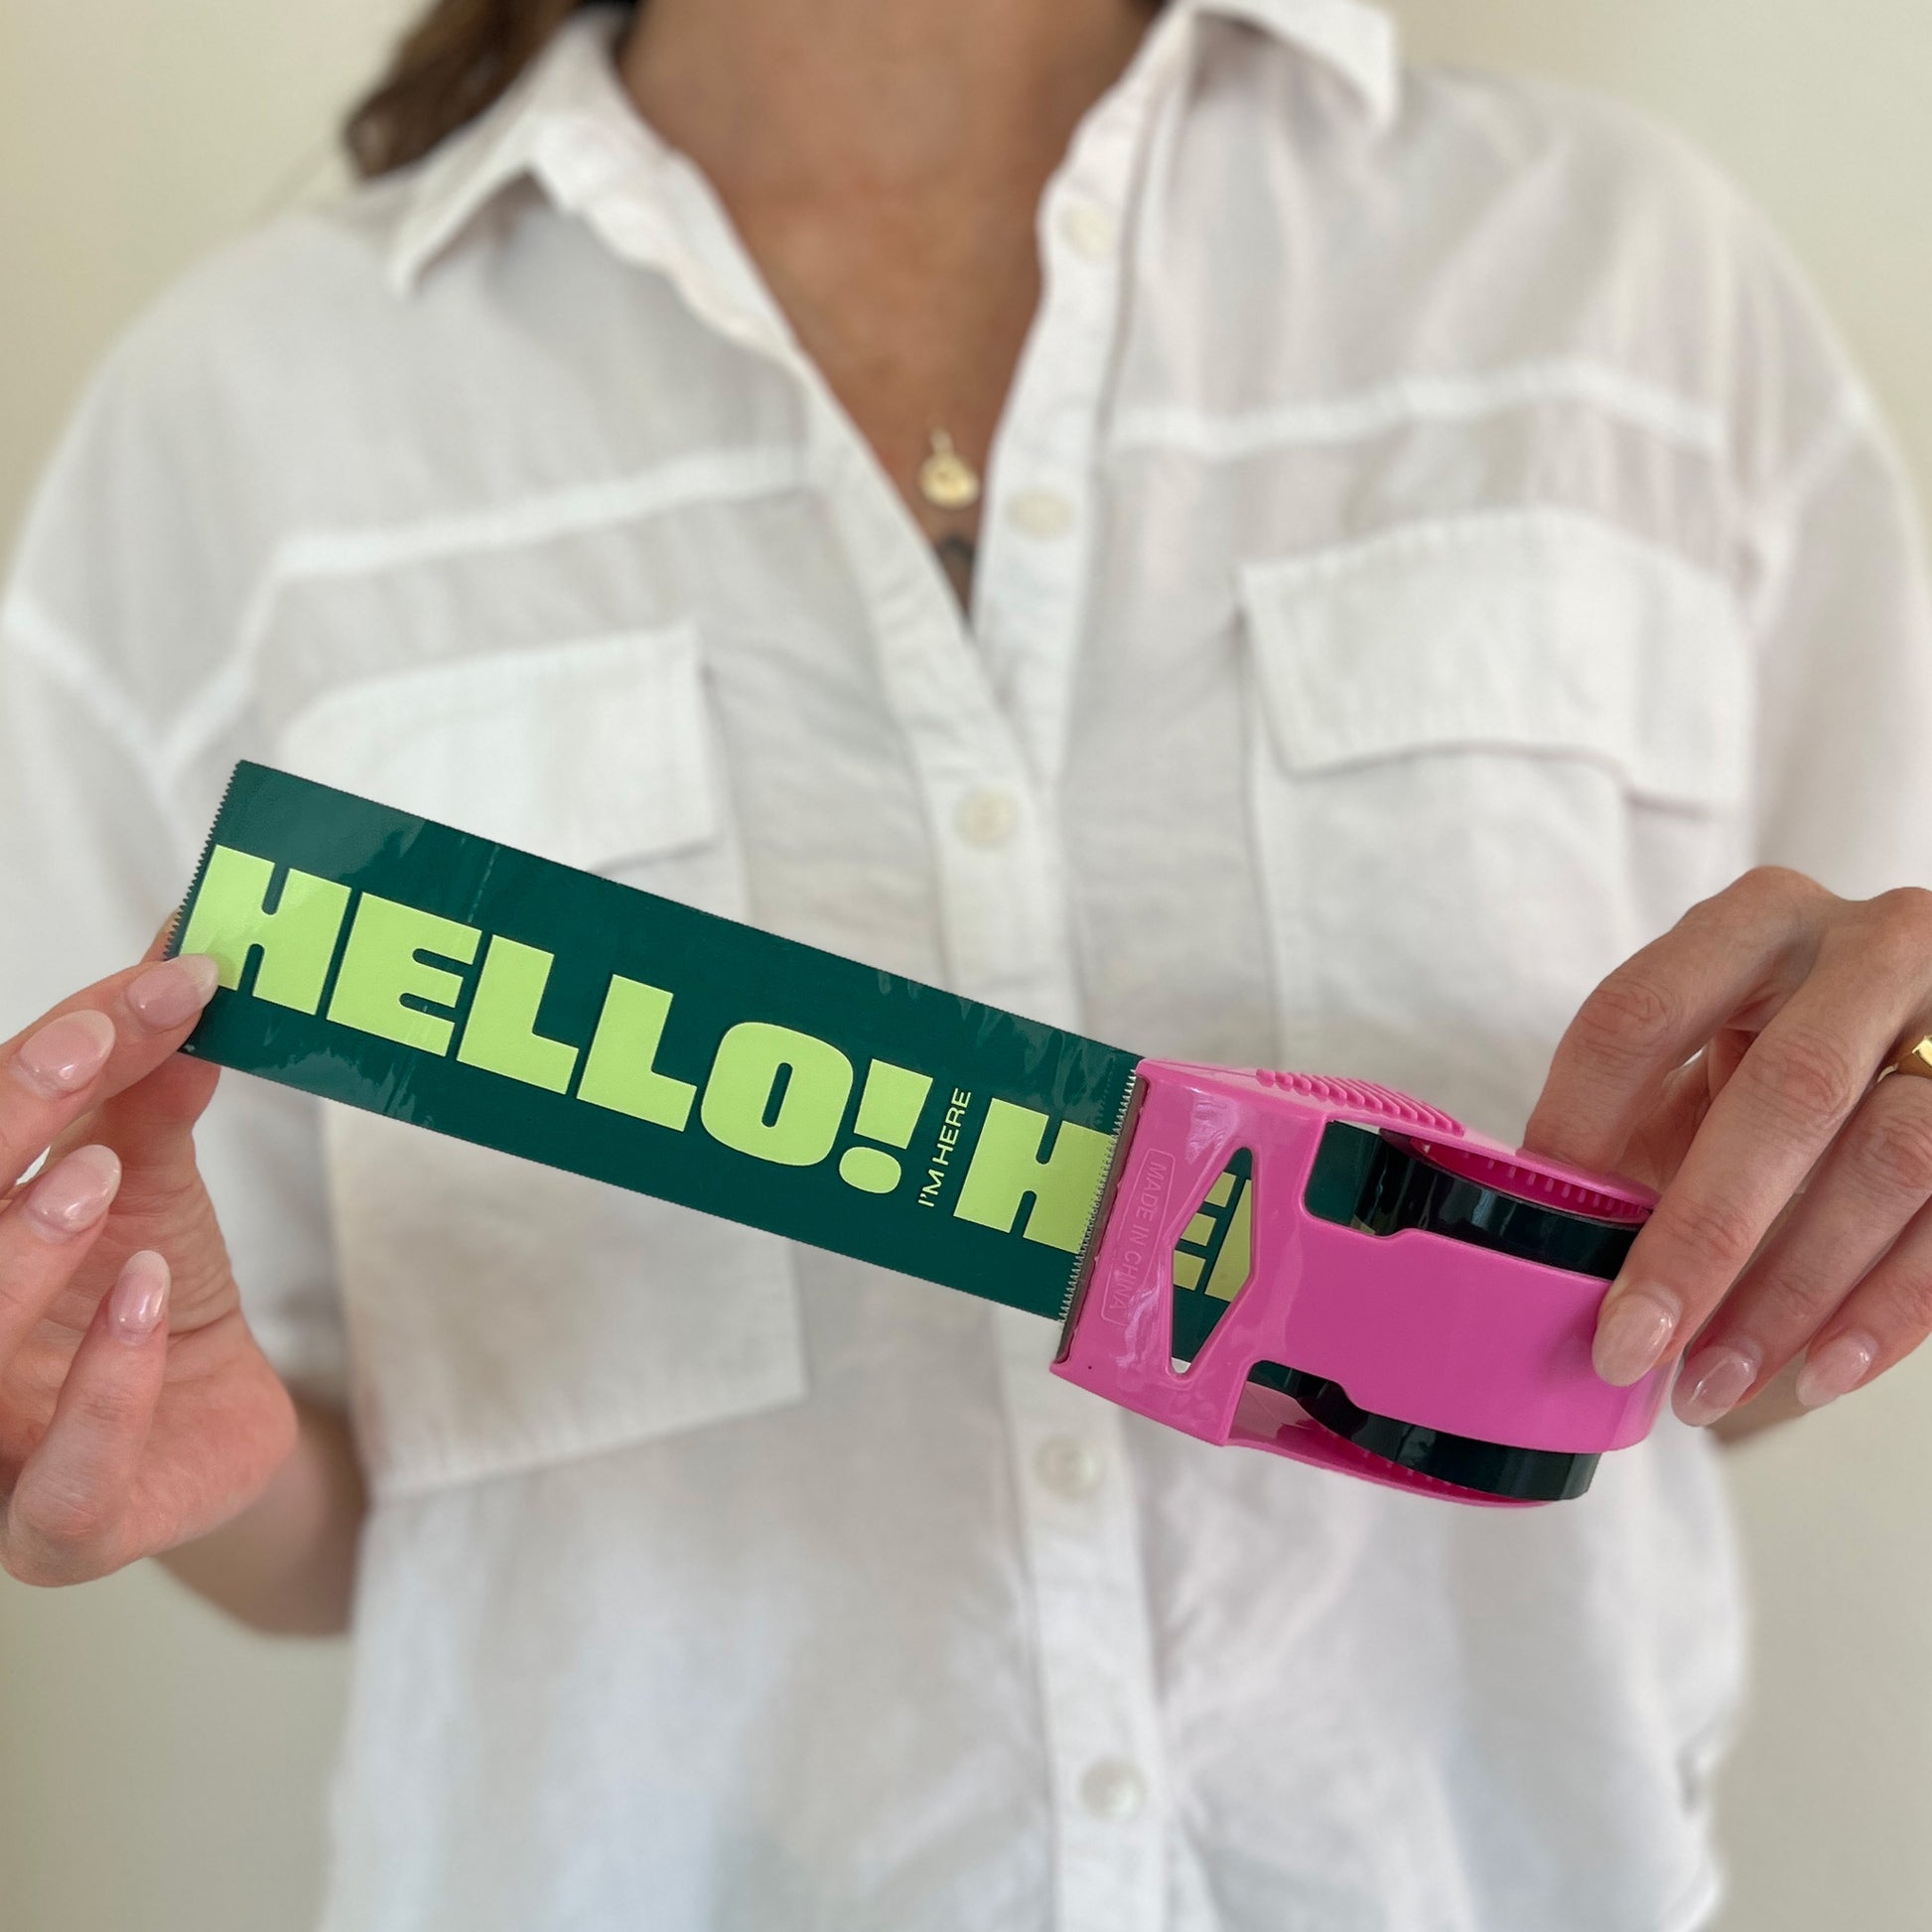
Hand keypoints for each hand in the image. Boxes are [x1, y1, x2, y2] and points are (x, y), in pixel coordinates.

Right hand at [0, 949, 296, 1584]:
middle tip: (90, 1049)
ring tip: (102, 1176)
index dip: (43, 1053)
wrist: (215, 1427)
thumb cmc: (150, 1296)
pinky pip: (62, 1480)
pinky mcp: (59, 1528)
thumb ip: (150, 1090)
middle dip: (4, 1121)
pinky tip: (147, 1300)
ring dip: (21, 1249)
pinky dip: (107, 1386)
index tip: (157, 982)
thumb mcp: (151, 1182)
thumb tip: (181, 958)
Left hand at [1522, 866, 1931, 1430]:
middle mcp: (1870, 950)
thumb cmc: (1793, 1057)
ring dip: (1791, 1293)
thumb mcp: (1711, 1063)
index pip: (1642, 1012)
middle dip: (1700, 1235)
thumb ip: (1642, 1131)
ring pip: (1889, 1160)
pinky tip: (1814, 1376)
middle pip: (1786, 1092)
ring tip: (1711, 1383)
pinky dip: (1885, 1313)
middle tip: (1630, 1342)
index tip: (1543, 1232)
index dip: (1582, 1124)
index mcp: (1756, 922)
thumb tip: (1559, 1253)